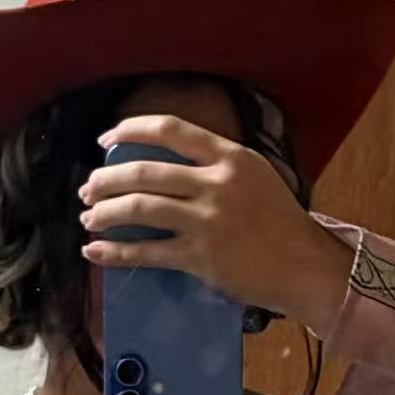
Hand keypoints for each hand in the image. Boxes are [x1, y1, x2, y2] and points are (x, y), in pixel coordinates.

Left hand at [79, 116, 346, 337]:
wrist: (305, 265)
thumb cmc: (281, 223)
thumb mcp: (255, 176)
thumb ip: (216, 165)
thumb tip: (167, 164)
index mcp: (229, 157)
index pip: (171, 129)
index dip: (131, 131)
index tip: (106, 141)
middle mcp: (215, 183)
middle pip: (145, 172)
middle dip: (106, 179)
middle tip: (88, 188)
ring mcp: (207, 221)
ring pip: (140, 208)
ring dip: (105, 212)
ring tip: (89, 218)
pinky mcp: (200, 257)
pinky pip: (147, 252)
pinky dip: (115, 253)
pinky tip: (96, 251)